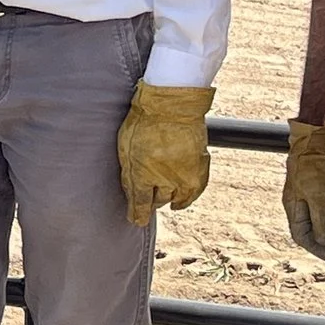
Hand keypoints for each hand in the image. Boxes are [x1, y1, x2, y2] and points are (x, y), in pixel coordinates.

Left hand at [117, 82, 213, 225]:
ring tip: (161, 195)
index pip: (140, 202)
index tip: (135, 220)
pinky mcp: (199, 169)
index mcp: (143, 173)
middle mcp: (165, 179)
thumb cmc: (143, 121)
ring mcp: (184, 175)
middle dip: (150, 200)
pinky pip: (193, 193)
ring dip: (166, 197)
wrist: (173, 105)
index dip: (137, 214)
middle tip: (147, 199)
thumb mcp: (125, 146)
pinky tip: (179, 201)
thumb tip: (130, 191)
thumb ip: (128, 171)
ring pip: (174, 197)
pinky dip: (185, 199)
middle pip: (157, 200)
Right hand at [282, 122, 324, 269]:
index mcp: (294, 207)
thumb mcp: (321, 196)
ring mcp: (307, 195)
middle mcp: (298, 203)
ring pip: (318, 224)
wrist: (319, 135)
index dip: (320, 250)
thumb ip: (322, 223)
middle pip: (310, 233)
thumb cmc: (318, 164)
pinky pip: (324, 213)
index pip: (303, 238)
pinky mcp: (318, 187)